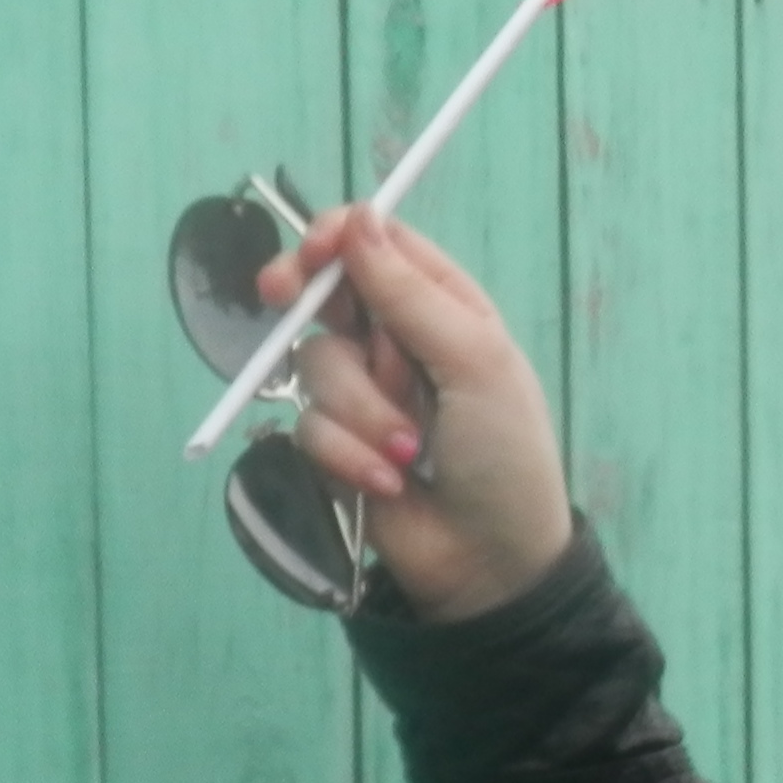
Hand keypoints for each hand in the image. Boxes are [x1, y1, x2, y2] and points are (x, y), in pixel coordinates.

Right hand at [266, 206, 571, 622]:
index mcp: (442, 308)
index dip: (340, 236)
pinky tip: (388, 484)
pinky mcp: (335, 446)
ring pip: (315, 365)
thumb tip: (357, 217)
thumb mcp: (473, 362)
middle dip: (303, 295)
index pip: (378, 246)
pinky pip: (309, 428)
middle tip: (278, 293)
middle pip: (327, 292)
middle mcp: (396, 342)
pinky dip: (347, 456)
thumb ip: (410, 295)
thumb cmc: (504, 455)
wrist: (490, 564)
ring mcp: (363, 394)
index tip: (315, 248)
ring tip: (406, 451)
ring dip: (358, 411)